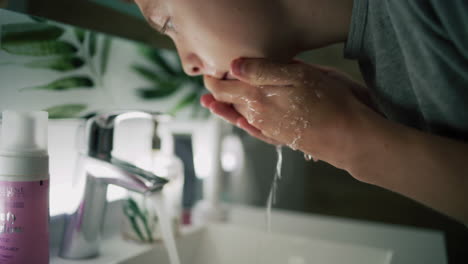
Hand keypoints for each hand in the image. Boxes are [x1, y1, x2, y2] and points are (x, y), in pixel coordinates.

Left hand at [202, 58, 377, 168]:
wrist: (348, 137)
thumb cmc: (327, 102)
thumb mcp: (296, 75)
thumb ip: (262, 70)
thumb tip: (234, 66)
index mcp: (256, 99)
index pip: (222, 90)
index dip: (212, 81)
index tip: (208, 72)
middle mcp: (257, 117)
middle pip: (229, 106)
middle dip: (216, 96)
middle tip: (206, 89)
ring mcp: (269, 130)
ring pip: (240, 118)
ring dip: (226, 110)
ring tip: (212, 106)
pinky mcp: (282, 138)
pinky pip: (256, 131)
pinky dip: (244, 125)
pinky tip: (244, 124)